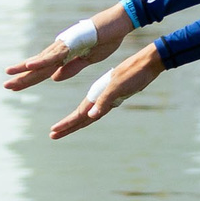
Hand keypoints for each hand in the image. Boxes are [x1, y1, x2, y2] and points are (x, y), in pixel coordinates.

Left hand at [4, 7, 132, 90]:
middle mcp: (61, 50)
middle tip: (6, 86)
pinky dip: (42, 60)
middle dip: (22, 76)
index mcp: (66, 56)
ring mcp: (65, 45)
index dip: (30, 78)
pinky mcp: (73, 43)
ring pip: (43, 60)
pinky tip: (30, 66)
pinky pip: (55, 54)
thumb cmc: (106, 38)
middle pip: (39, 66)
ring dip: (25, 68)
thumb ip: (72, 68)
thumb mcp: (89, 59)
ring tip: (9, 74)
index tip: (15, 86)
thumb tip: (55, 78)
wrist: (119, 22)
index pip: (45, 70)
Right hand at [48, 44, 162, 139]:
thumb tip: (90, 116)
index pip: (79, 114)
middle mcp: (100, 97)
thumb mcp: (118, 87)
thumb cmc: (133, 74)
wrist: (147, 64)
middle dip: (67, 127)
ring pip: (90, 114)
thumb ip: (104, 101)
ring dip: (78, 122)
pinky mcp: (118, 96)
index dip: (67, 124)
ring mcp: (109, 97)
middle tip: (52, 136)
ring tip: (66, 130)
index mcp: (97, 95)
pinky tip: (91, 117)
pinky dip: (93, 115)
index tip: (53, 132)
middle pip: (81, 116)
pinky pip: (102, 109)